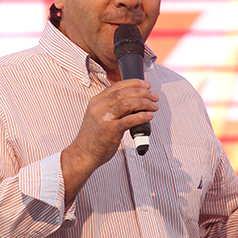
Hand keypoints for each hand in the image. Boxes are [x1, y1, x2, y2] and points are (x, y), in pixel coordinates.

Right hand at [61, 79, 158, 203]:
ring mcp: (104, 118)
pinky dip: (141, 116)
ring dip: (144, 103)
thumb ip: (111, 107)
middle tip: (154, 96)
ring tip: (154, 106)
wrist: (83, 154)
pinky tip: (149, 116)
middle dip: (142, 92)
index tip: (146, 85)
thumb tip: (133, 103)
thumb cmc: (93, 138)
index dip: (134, 83)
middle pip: (124, 93)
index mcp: (96, 101)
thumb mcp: (97, 116)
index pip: (117, 86)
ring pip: (127, 103)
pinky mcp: (110, 130)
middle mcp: (99, 107)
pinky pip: (129, 120)